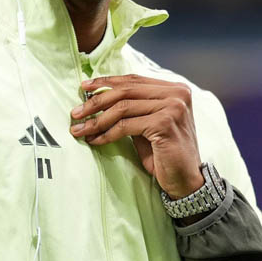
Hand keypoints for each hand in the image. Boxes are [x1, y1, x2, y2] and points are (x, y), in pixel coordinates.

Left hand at [70, 75, 203, 198]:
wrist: (186, 181)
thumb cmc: (164, 153)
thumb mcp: (147, 123)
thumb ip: (132, 107)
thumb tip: (97, 96)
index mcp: (174, 88)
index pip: (134, 79)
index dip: (107, 82)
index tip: (84, 87)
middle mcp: (176, 93)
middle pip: (126, 91)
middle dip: (96, 101)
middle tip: (75, 112)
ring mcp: (172, 107)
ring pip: (123, 108)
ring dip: (96, 120)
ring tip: (79, 129)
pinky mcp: (164, 123)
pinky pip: (126, 126)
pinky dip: (107, 133)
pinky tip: (95, 140)